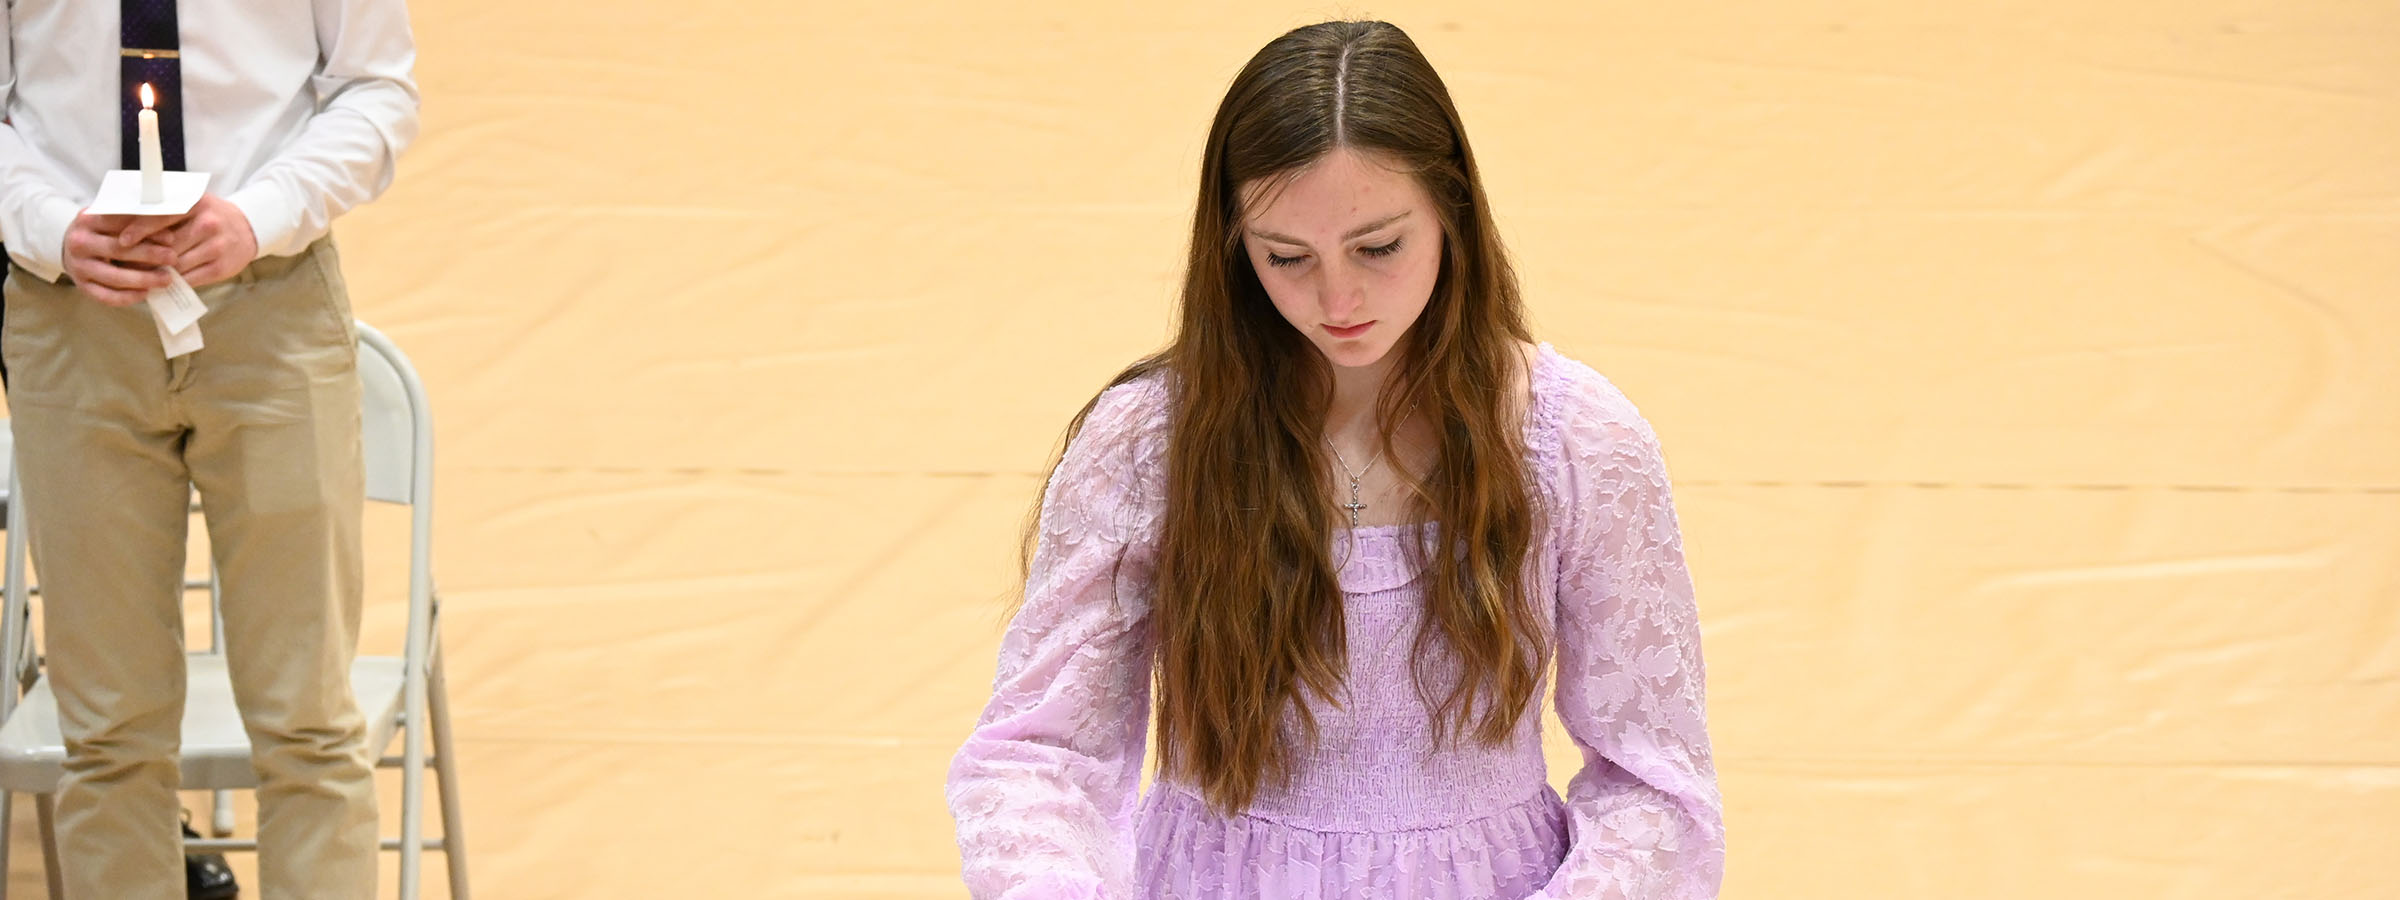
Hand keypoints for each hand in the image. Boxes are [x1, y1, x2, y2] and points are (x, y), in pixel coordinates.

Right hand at [61, 209, 174, 305]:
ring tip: (166, 279)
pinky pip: (106, 296)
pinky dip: (128, 297)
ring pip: (114, 276)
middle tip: (173, 258)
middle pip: (117, 250)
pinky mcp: (81, 286)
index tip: (171, 239)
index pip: (119, 225)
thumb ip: (136, 224)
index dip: (146, 232)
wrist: (70, 246)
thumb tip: (170, 238)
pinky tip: (146, 294)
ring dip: (143, 279)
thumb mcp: (113, 220)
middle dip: (149, 255)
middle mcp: (78, 243)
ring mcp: (78, 267)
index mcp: (87, 220)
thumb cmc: (101, 231)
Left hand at [121, 193, 257, 288]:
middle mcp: (208, 223)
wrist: (247, 229)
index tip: (122, 240)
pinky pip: (190, 279)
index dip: (140, 229)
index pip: (162, 216)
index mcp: (196, 203)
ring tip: (141, 274)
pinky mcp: (222, 267)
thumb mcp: (191, 204)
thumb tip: (126, 227)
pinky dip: (173, 282)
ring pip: (176, 265)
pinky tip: (163, 281)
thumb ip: (165, 212)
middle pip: (167, 245)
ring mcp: (217, 246)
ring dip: (157, 272)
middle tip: (125, 262)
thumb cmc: (208, 216)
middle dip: (145, 257)